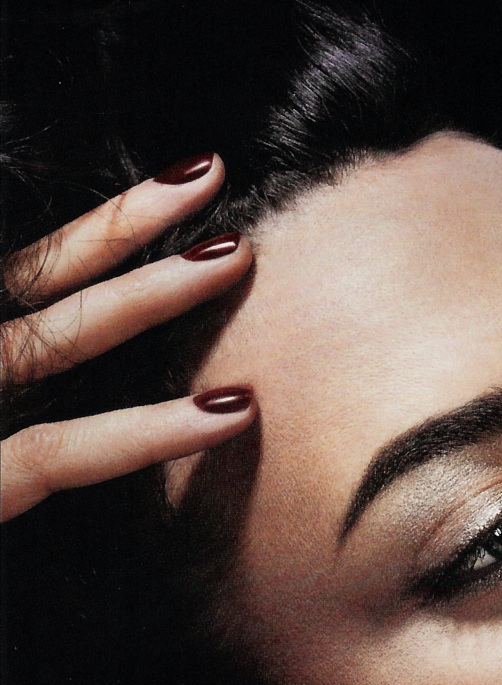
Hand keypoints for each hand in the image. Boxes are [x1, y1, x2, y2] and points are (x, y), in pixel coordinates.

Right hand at [1, 152, 254, 521]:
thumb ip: (29, 425)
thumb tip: (54, 411)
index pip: (25, 277)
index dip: (92, 237)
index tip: (168, 194)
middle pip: (41, 282)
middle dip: (126, 228)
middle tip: (209, 176)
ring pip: (56, 337)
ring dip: (147, 293)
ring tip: (237, 257)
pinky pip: (58, 452)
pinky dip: (148, 434)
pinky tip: (227, 415)